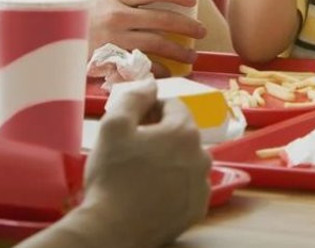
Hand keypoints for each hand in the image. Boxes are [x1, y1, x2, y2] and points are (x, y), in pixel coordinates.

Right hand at [73, 81, 210, 247]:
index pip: (172, 105)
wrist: (113, 229)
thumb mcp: (113, 126)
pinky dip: (174, 184)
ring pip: (186, 160)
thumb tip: (150, 84)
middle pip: (181, 133)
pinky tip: (151, 191)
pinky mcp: (197, 209)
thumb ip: (134, 98)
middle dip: (160, 134)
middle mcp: (202, 156)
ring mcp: (202, 185)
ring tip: (141, 172)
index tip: (132, 123)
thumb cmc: (112, 175)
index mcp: (184, 132)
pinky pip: (187, 186)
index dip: (150, 109)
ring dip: (168, 159)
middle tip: (133, 149)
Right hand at [92, 0, 205, 75]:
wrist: (52, 38)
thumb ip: (128, 0)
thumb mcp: (102, 1)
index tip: (192, 0)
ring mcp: (114, 39)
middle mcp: (117, 16)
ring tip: (191, 56)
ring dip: (180, 52)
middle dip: (188, 26)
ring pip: (158, 44)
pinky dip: (160, 70)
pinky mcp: (111, 60)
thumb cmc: (83, 19)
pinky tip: (170, 71)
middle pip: (163, 18)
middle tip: (201, 32)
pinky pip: (143, 65)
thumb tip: (165, 2)